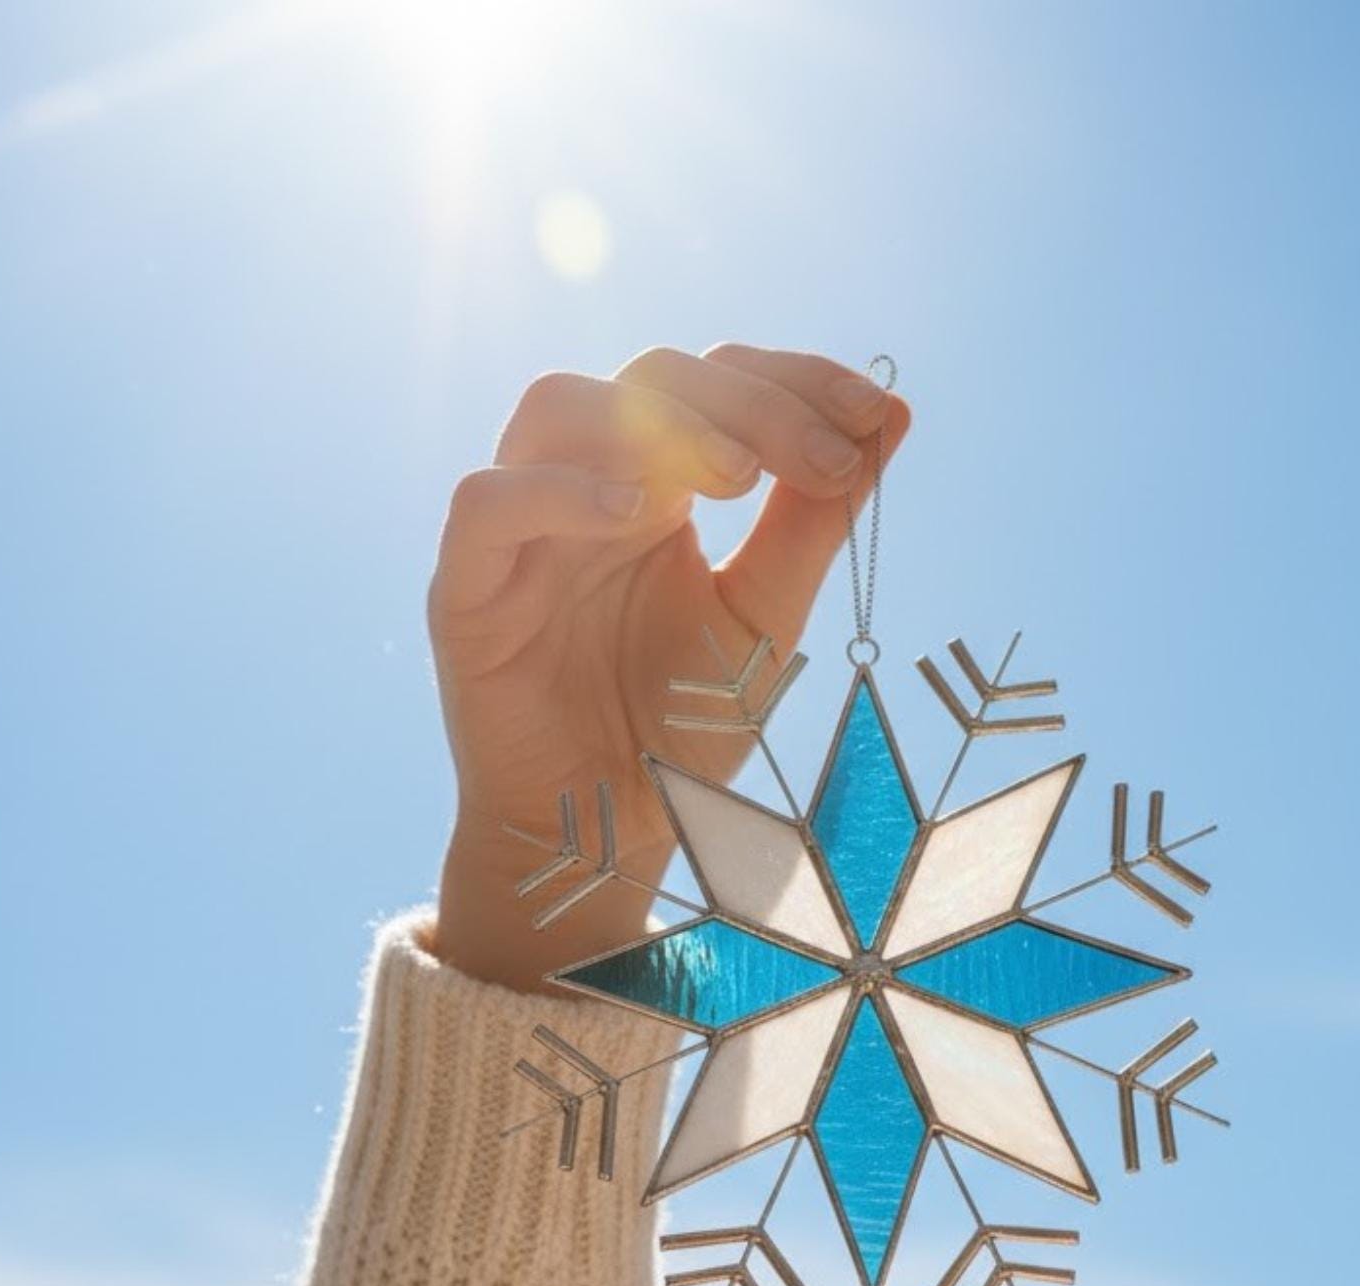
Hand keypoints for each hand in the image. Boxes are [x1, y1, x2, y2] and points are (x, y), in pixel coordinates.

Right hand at [427, 344, 912, 989]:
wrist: (605, 835)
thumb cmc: (679, 730)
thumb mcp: (767, 620)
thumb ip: (814, 524)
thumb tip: (893, 417)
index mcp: (660, 488)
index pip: (720, 381)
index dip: (797, 380)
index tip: (877, 414)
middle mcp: (587, 488)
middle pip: (650, 376)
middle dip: (750, 402)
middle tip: (823, 459)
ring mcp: (522, 530)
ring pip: (557, 405)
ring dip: (657, 423)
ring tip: (739, 478)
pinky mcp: (467, 589)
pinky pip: (484, 502)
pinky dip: (555, 491)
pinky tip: (634, 515)